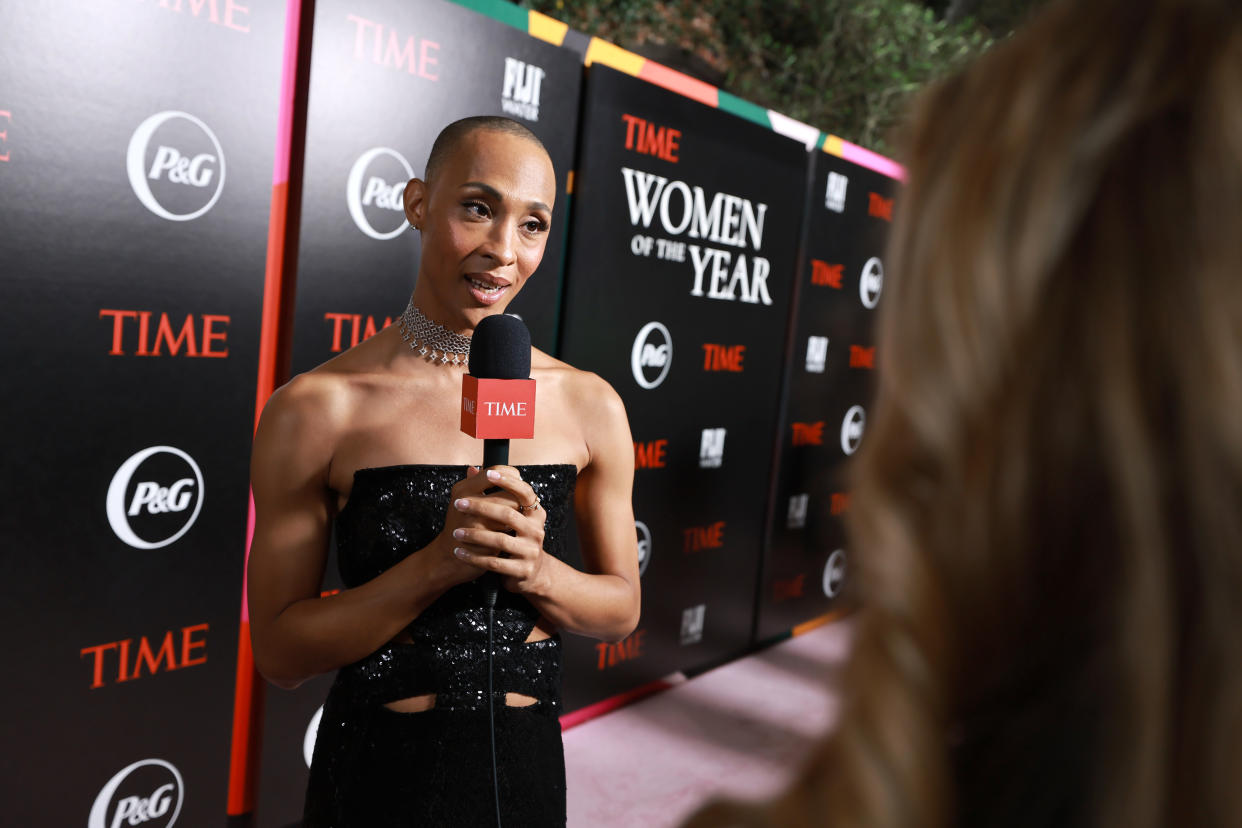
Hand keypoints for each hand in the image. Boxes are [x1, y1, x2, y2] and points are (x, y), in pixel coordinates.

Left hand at [448, 465, 548, 593]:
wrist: (529, 573)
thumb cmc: (515, 538)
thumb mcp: (512, 517)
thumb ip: (494, 493)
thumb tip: (473, 469)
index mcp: (535, 514)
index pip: (525, 492)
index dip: (509, 481)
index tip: (489, 474)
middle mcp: (536, 531)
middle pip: (508, 514)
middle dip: (481, 508)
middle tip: (459, 504)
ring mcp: (531, 551)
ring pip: (500, 540)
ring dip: (474, 536)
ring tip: (456, 533)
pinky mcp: (522, 570)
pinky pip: (494, 563)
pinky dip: (474, 558)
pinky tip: (460, 553)